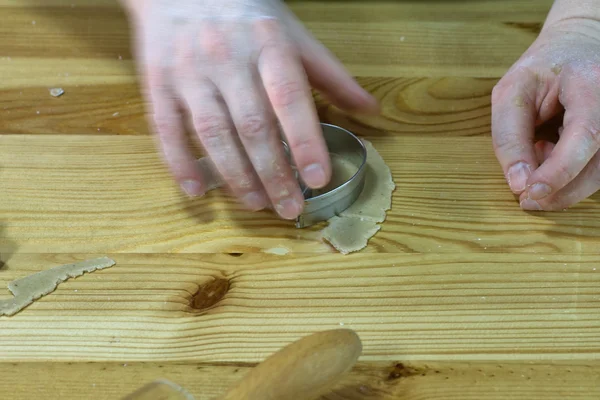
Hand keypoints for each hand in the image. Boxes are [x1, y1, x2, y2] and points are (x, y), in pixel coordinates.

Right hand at [122, 0, 377, 219]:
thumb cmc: (246, 14)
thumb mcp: (293, 35)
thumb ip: (330, 75)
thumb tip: (370, 110)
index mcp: (268, 45)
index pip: (289, 98)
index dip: (304, 140)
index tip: (319, 178)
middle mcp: (227, 59)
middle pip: (252, 125)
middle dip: (274, 173)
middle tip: (290, 208)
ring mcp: (189, 72)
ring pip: (213, 133)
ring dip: (235, 176)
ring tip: (256, 204)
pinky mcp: (159, 83)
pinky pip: (166, 128)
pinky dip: (179, 163)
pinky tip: (196, 191)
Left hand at [491, 15, 599, 210]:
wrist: (578, 51)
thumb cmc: (541, 71)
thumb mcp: (512, 92)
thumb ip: (510, 136)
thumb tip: (518, 183)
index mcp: (593, 84)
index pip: (585, 135)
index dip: (559, 171)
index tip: (530, 192)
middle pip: (597, 165)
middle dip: (558, 189)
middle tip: (526, 198)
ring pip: (599, 175)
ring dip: (563, 184)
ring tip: (539, 159)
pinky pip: (597, 172)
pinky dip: (570, 176)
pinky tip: (553, 155)